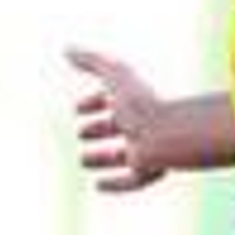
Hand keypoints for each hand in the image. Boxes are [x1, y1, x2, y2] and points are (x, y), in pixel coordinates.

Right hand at [66, 44, 170, 191]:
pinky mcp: (150, 170)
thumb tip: (67, 50)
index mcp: (134, 102)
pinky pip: (133, 181)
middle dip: (98, 129)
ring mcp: (147, 149)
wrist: (167, 133)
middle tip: (81, 134)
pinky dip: (115, 184)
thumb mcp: (115, 75)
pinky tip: (98, 185)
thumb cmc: (141, 102)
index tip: (77, 108)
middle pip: (119, 128)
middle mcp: (141, 126)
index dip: (94, 103)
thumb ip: (91, 60)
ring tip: (82, 161)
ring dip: (103, 159)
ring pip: (123, 156)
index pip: (112, 100)